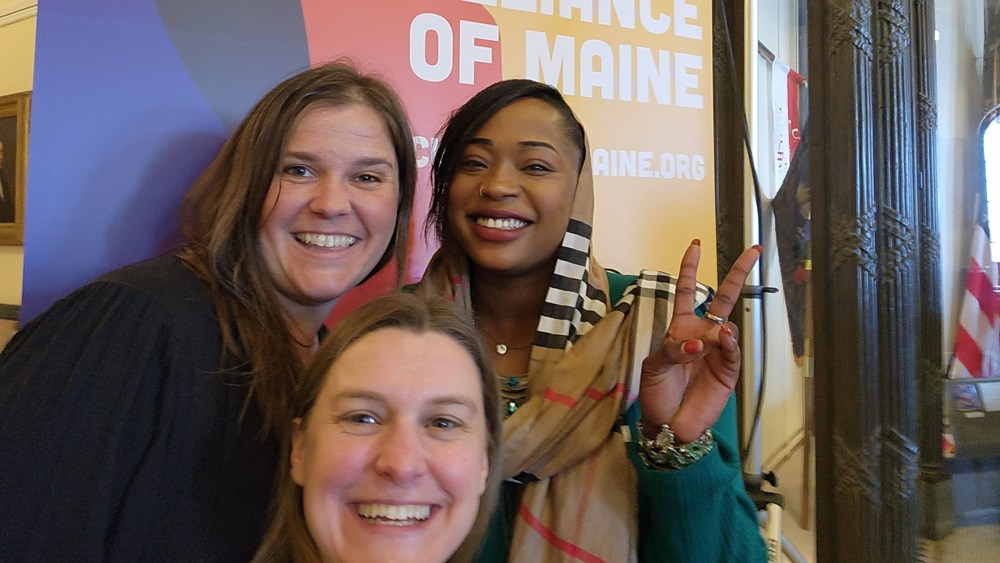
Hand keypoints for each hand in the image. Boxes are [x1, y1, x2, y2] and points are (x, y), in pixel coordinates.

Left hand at [638, 240, 760, 442]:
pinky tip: (721, 341)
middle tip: (754, 251)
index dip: (689, 269)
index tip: (695, 245)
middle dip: (738, 274)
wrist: (668, 423)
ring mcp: (717, 351)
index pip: (685, 291)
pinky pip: (731, 350)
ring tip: (702, 348)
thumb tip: (701, 341)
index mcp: (680, 328)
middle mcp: (702, 335)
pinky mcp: (728, 370)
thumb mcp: (655, 366)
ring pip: (726, 326)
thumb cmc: (657, 392)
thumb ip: (673, 349)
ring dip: (715, 331)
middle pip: (723, 298)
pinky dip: (727, 343)